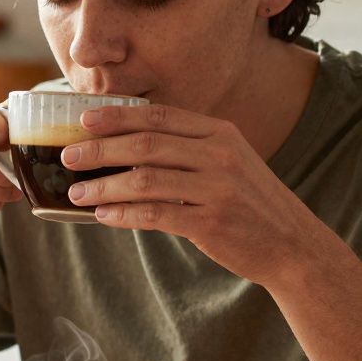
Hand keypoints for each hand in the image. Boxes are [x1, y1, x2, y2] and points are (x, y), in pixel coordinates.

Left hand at [61, 104, 329, 286]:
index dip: (118, 116)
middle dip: (101, 149)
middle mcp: (219, 155)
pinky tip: (103, 216)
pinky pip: (155, 214)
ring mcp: (217, 188)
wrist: (292, 244)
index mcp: (220, 133)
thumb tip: (127, 147)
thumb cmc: (249, 204)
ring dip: (104, 186)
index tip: (84, 120)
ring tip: (76, 192)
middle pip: (146, 145)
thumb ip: (188, 150)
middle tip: (69, 155)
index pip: (160, 116)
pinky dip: (123, 214)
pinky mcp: (211, 222)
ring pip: (145, 180)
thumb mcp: (228, 163)